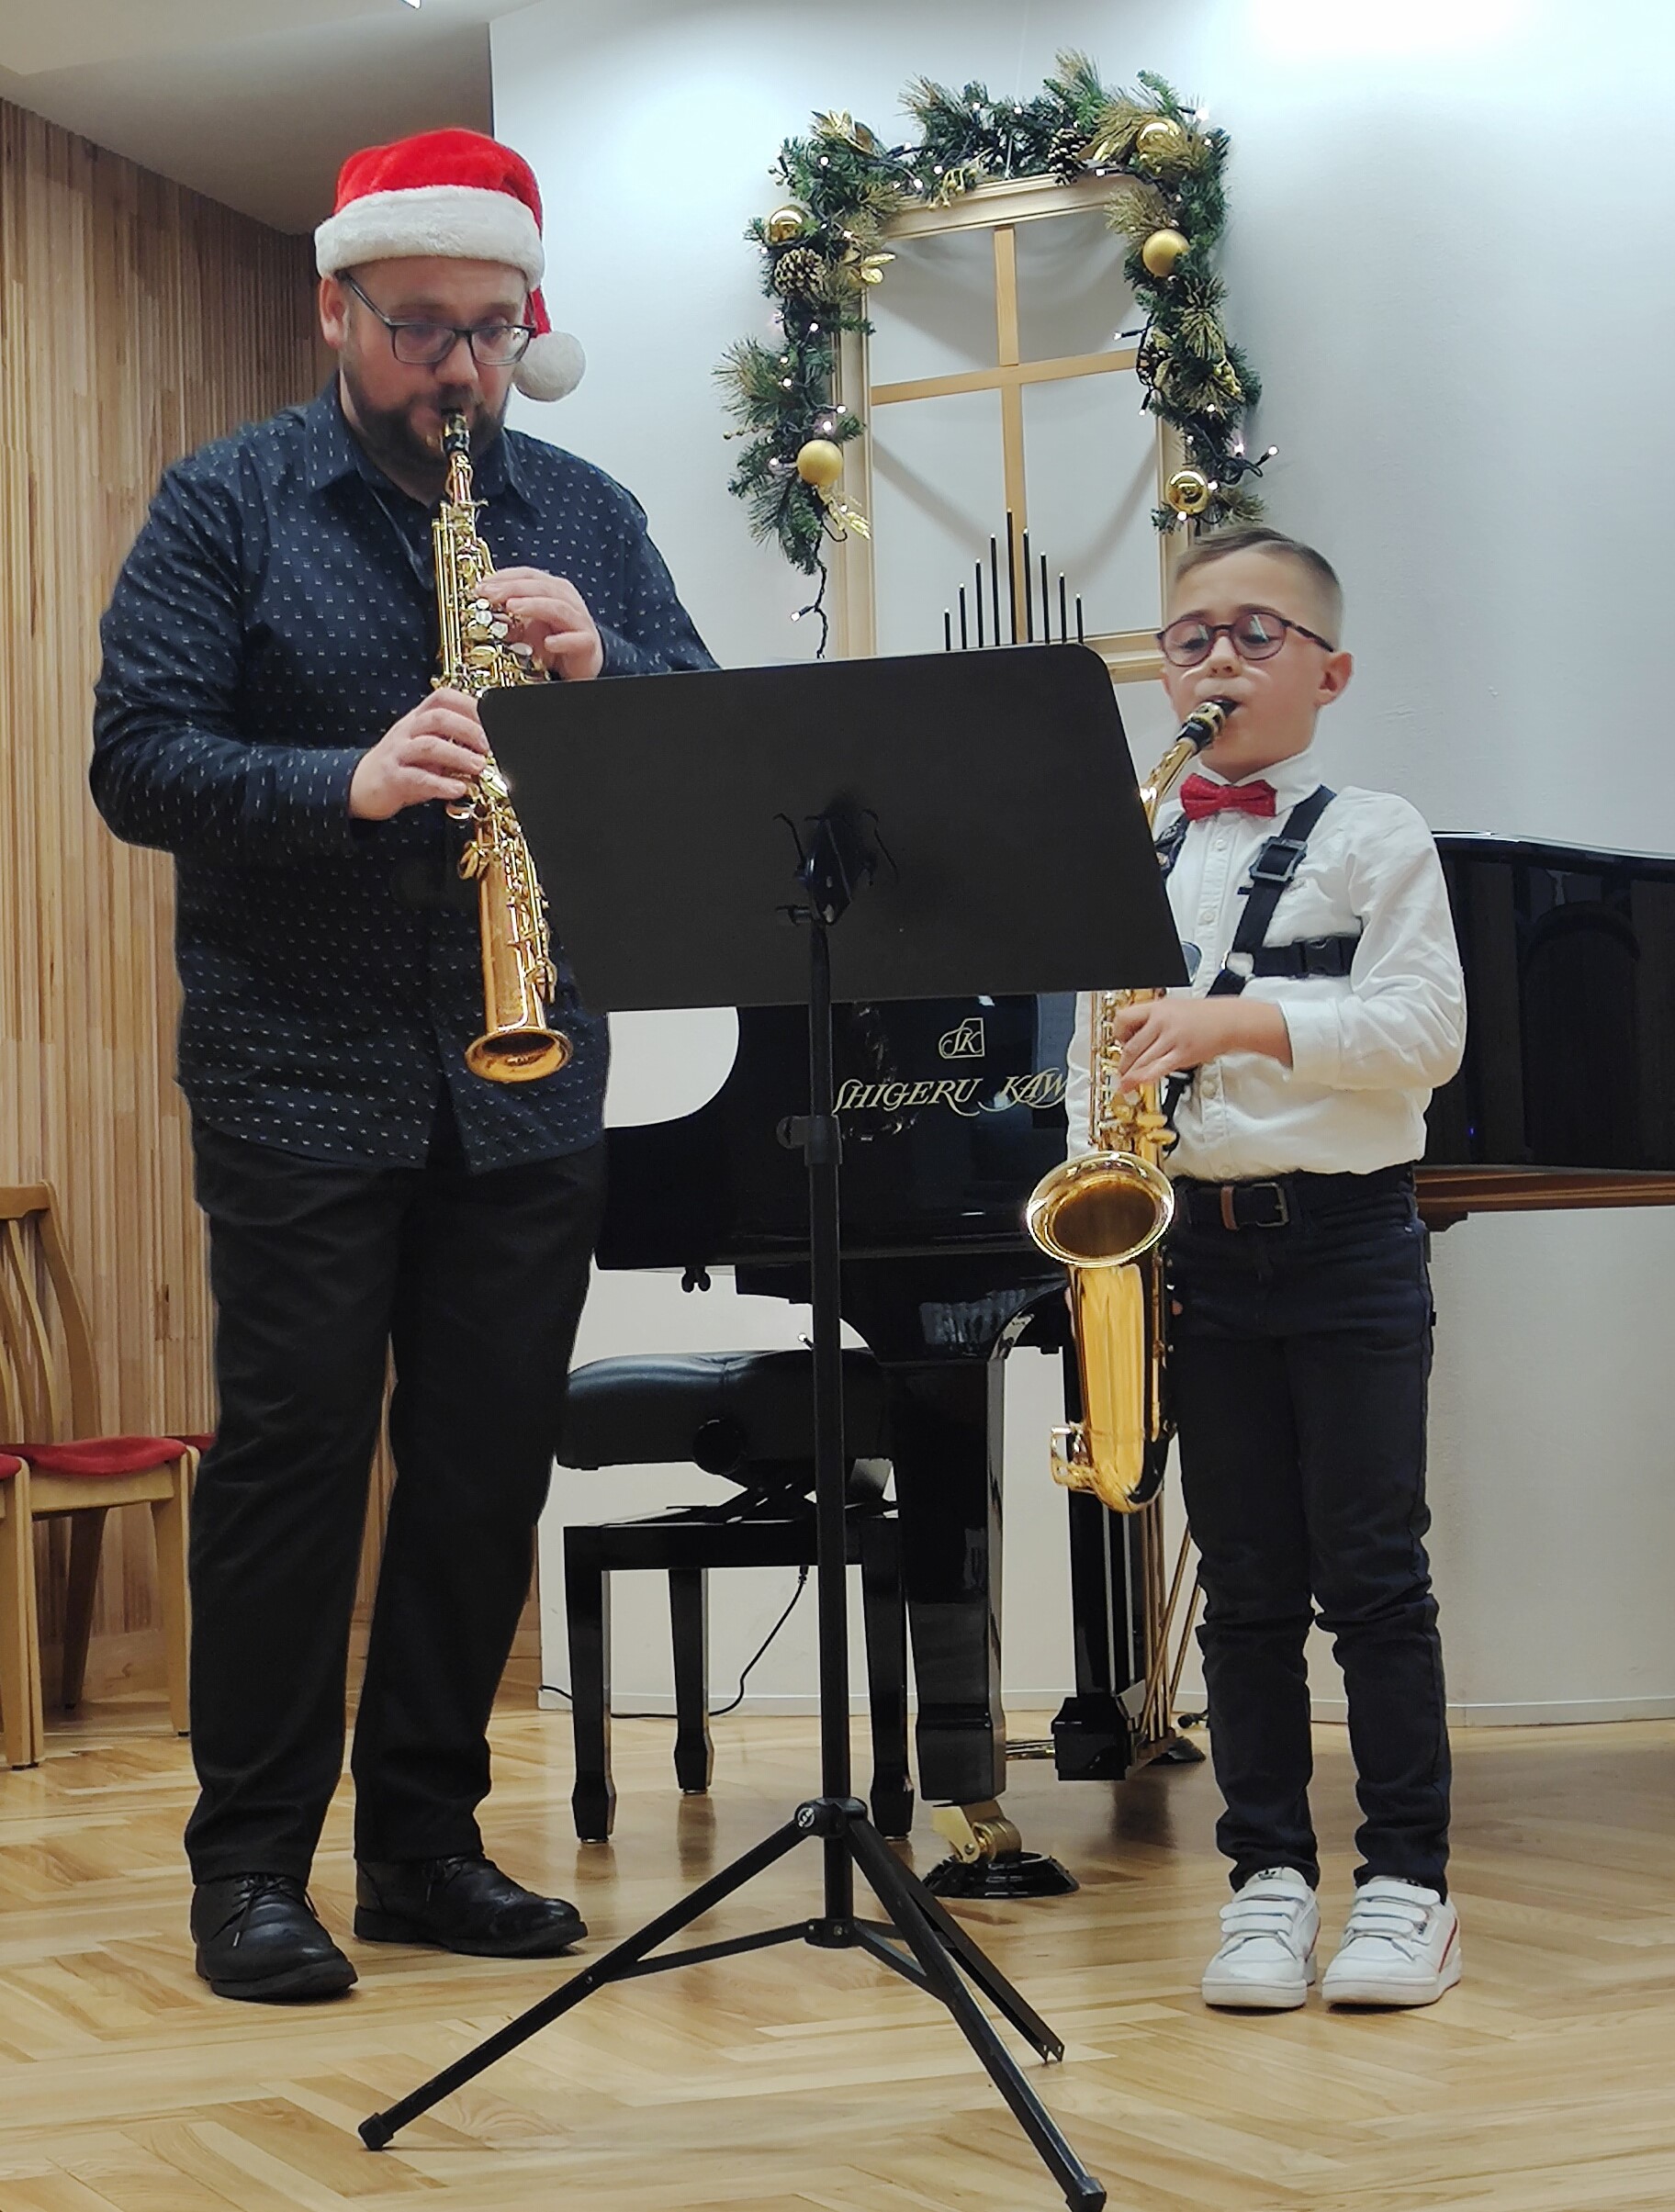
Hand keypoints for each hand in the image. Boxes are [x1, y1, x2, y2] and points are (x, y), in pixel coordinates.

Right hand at [349, 688, 487, 819]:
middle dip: (467, 730)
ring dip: (458, 755)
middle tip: (488, 746)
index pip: (442, 698)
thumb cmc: (402, 765)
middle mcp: (407, 731)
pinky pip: (417, 778)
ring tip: (479, 766)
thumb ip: (453, 743)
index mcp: (417, 719)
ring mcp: (398, 753)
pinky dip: (441, 784)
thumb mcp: (427, 748)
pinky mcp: (392, 778)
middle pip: (437, 718)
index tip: (490, 718)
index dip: (468, 704)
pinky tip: (458, 789)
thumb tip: (489, 745)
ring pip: (428, 746)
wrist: (360, 785)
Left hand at [480, 566, 604, 680]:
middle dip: (513, 589)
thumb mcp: (528, 626)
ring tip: (512, 607)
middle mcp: (567, 601)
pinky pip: (576, 639)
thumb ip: (510, 617)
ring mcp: (578, 621)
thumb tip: (486, 610)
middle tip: (490, 594)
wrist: (583, 662)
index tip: (483, 585)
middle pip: (541, 587)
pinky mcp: (587, 643)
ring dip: (534, 606)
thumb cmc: (557, 637)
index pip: (529, 575)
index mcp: (553, 590)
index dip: (505, 577)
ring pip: (558, 608)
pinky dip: (563, 640)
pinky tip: (548, 643)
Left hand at [1108, 995, 1291, 1092]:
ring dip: (1130, 1074)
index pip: (1124, 1019)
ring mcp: (1172, 1038)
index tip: (1120, 1042)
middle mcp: (1162, 1022)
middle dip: (1123, 1063)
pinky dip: (1143, 1078)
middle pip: (1131, 1045)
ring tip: (1125, 1083)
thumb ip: (1155, 1021)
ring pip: (1141, 1059)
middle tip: (1121, 1071)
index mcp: (1158, 1008)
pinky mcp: (1182, 1054)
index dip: (1118, 1034)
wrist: (1231, 1020)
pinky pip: (1157, 1068)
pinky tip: (1135, 1084)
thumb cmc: (1206, 1015)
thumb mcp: (1175, 1008)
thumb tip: (1138, 1036)